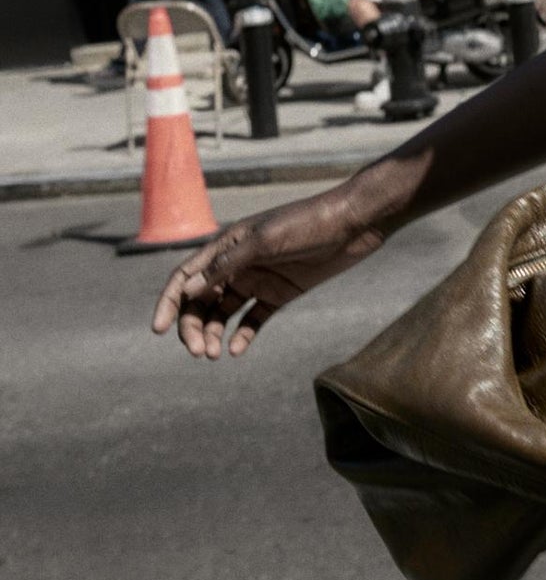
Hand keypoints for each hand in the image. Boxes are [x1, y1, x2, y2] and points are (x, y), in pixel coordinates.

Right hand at [151, 181, 392, 358]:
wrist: (353, 223)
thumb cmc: (307, 223)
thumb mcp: (265, 241)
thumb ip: (227, 265)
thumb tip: (187, 289)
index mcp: (225, 246)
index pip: (186, 277)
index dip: (169, 302)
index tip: (158, 330)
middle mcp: (236, 264)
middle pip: (201, 301)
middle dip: (193, 326)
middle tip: (198, 352)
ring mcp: (258, 280)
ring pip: (224, 313)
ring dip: (214, 334)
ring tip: (214, 355)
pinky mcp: (280, 293)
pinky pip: (253, 319)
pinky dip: (242, 335)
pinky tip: (237, 350)